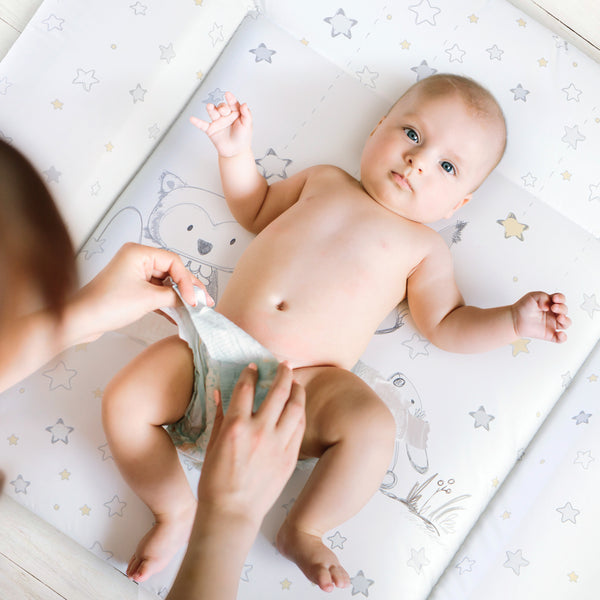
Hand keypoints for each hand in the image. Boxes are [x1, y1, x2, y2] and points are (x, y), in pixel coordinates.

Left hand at [71, 243, 212, 342]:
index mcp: (139, 253)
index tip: (193, 300)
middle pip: (172, 271)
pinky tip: (179, 314)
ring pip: (166, 283)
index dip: (187, 281)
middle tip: (204, 301)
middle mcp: (137, 259)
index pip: (174, 262)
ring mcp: (134, 274)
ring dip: (179, 297)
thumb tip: (189, 300)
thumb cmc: (106, 305)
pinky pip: (156, 292)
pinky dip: (168, 303)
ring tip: (195, 309)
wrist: (80, 320)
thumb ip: (173, 296)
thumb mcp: (147, 299)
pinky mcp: (132, 288)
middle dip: (188, 288)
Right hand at [190, 91, 251, 157]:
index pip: (232, 103)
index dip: (230, 99)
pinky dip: (197, 122)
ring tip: (209, 107)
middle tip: (225, 111)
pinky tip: (192, 119)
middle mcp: (225, 115)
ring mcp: (217, 122)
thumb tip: (244, 104)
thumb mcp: (247, 125)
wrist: (236, 152)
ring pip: (212, 112)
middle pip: (222, 106)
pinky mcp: (211, 129)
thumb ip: (247, 114)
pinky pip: (203, 125)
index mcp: (235, 113)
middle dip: (222, 107)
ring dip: (210, 109)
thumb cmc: (242, 138)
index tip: (228, 95)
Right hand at [197, 362, 305, 526]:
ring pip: (295, 407)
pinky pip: (299, 428)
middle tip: (285, 365)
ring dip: (297, 390)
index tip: (254, 366)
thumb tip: (218, 394)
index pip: (246, 388)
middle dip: (283, 373)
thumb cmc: (216, 483)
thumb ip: (219, 417)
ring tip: (297, 383)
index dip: (251, 373)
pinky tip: (299, 408)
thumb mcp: (212, 446)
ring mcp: (277, 444)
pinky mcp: (290, 457)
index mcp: (236, 427)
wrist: (232, 514)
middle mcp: (259, 431)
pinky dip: (300, 413)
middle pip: (278, 391)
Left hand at [511, 292, 570, 342]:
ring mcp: (552, 324)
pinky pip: (559, 338)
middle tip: (553, 308)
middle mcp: (553, 313)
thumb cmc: (524, 307)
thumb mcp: (533, 296)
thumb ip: (543, 297)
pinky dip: (562, 337)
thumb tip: (549, 305)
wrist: (514, 319)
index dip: (561, 298)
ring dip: (565, 320)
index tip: (555, 298)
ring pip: (566, 323)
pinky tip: (560, 334)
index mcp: (551, 303)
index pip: (561, 300)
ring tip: (559, 318)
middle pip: (564, 310)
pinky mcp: (549, 334)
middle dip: (562, 308)